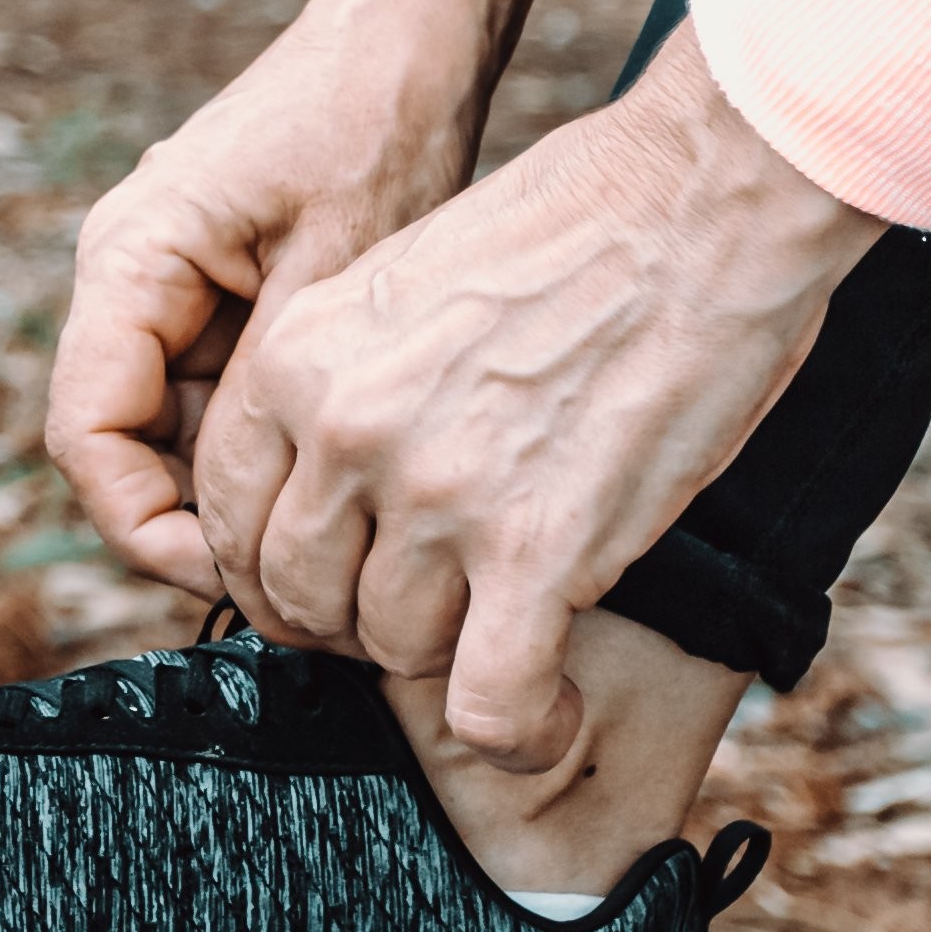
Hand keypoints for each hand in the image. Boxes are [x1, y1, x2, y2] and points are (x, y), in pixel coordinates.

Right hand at [43, 0, 502, 602]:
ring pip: (166, 428)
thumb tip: (243, 522)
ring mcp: (166, 281)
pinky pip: (210, 392)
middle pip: (118, 444)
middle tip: (299, 584)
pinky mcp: (212, 286)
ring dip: (231, 487)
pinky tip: (336, 475)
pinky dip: (260, 442)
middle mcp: (125, 273)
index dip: (141, 528)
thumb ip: (273, 396)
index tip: (233, 575)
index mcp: (129, 259)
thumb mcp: (339, 273)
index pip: (86, 437)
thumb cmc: (379, 120)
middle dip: (192, 520)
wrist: (413, 26)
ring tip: (329, 537)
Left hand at [187, 25, 882, 767]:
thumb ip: (347, 386)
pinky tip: (545, 718)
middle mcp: (347, 430)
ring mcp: (437, 493)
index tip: (338, 582)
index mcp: (299, 359)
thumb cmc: (575, 230)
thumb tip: (332, 495)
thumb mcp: (403, 284)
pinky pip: (488, 704)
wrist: (702, 199)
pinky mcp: (538, 548)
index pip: (229, 518)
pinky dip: (517, 733)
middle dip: (356, 625)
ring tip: (509, 631)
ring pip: (393, 652)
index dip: (281, 571)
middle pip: (301, 599)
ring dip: (450, 660)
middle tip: (429, 614)